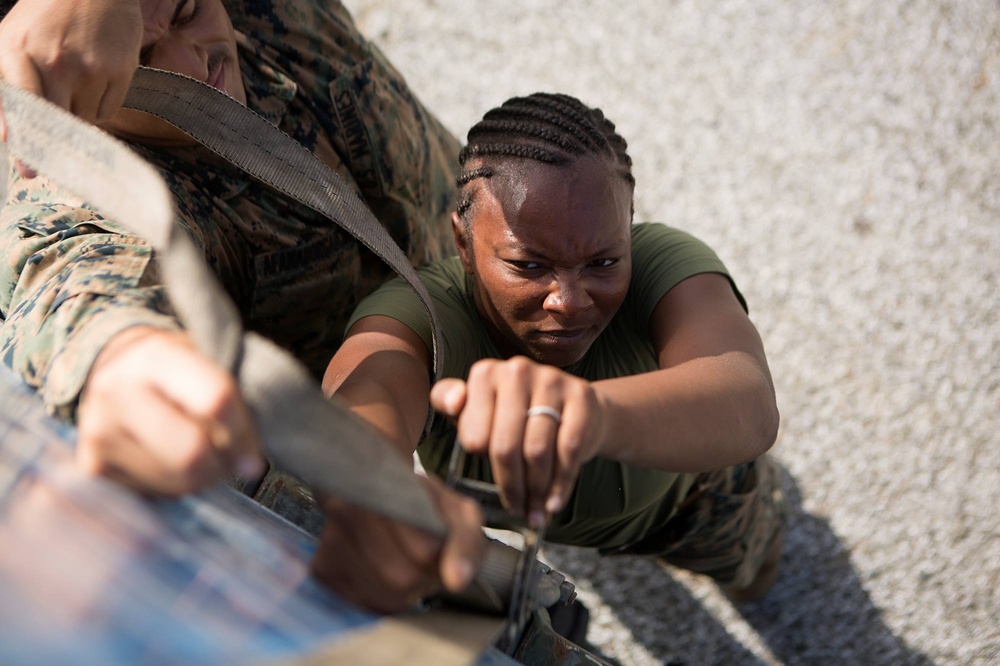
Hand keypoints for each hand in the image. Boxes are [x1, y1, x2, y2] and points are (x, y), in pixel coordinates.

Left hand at [0, 0, 142, 175]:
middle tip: (51, 162)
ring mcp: (90, 67)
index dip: (24, 138)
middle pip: (56, 121)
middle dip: (53, 141)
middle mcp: (55, 60)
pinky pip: (107, 112)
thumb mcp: (10, 39)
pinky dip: (98, 109)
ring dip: (77, 117)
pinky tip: (94, 86)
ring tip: (73, 91)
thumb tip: (4, 132)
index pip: (22, 103)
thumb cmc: (46, 18)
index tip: (27, 171)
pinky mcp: (120, 70)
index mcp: (18, 49)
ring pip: (83, 121)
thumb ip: (3, 84)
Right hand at [76, 327, 265, 495]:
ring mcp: (98, 431)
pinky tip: (171, 464)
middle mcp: (117, 390)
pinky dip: (174, 487)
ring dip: (202, 479)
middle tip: (231, 462)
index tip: (255, 455)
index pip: (216, 400)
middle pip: (192, 452)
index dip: (243, 434)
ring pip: (176, 481)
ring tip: (202, 458)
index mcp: (155, 356)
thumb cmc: (174, 371)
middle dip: (223, 465)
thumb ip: (231, 403)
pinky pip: (154, 495)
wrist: (112, 371)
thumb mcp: (205, 362)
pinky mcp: (91, 466)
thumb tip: (250, 466)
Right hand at [312, 475, 484, 612]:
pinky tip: (382, 575)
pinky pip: (359, 603)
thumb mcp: (457, 511)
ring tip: (404, 565)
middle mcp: (350, 510)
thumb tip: (457, 581)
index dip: (441, 558)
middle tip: (424, 561)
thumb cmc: (423, 504)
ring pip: (380, 597)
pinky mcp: (321, 567)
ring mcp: (330, 539)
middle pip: (400, 578)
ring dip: (401, 592)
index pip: (425, 551)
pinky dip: (379, 598)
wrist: (377, 489)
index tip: (440, 548)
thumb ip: (466, 542)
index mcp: (389, 490)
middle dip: (421, 578)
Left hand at [431, 357, 606, 527]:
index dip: (482, 462)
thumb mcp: (477, 409)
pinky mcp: (581, 396)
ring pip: (538, 451)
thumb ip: (448, 402)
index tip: (489, 476)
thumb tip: (454, 403)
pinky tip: (554, 502)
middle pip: (506, 446)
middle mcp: (517, 371)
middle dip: (511, 486)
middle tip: (515, 508)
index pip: (474, 436)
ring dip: (536, 490)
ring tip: (534, 512)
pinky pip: (568, 450)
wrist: (578, 409)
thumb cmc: (517, 415)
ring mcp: (551, 381)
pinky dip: (561, 484)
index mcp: (485, 374)